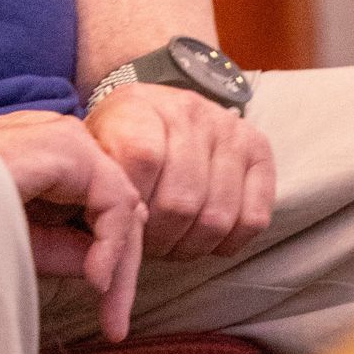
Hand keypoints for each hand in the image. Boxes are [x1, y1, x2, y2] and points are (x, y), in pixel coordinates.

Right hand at [0, 108, 147, 340]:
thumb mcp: (17, 241)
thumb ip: (62, 248)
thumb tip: (106, 268)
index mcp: (44, 160)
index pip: (99, 210)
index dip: (109, 264)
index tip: (109, 323)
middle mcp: (58, 143)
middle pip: (115, 208)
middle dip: (121, 269)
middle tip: (116, 327)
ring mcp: (65, 139)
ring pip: (121, 205)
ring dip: (120, 262)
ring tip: (108, 308)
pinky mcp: (68, 147)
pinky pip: (113, 199)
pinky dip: (112, 242)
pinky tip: (95, 278)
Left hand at [85, 84, 274, 259]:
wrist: (155, 110)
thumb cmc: (118, 140)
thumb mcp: (94, 151)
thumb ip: (99, 186)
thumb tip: (115, 236)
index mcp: (140, 108)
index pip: (142, 162)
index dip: (133, 210)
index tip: (123, 226)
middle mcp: (190, 112)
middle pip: (181, 202)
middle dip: (160, 241)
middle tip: (148, 246)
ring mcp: (229, 130)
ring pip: (217, 217)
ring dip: (191, 246)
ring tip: (173, 243)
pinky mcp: (259, 151)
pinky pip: (253, 219)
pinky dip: (228, 242)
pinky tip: (205, 237)